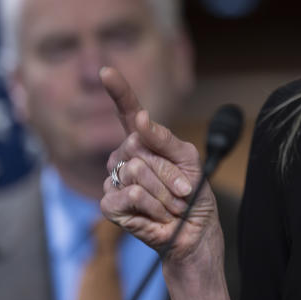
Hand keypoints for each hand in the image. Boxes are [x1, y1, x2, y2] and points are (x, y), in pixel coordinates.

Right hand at [100, 66, 222, 265]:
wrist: (194, 229)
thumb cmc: (192, 192)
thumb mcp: (188, 158)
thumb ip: (164, 138)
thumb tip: (139, 118)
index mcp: (143, 140)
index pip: (127, 111)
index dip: (118, 91)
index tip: (106, 70)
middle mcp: (125, 156)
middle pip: (139, 145)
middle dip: (169, 170)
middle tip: (179, 188)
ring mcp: (115, 180)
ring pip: (137, 171)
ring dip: (165, 191)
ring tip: (170, 203)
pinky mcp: (110, 205)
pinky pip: (131, 195)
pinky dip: (153, 206)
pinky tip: (158, 214)